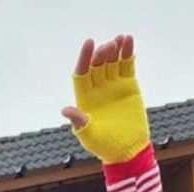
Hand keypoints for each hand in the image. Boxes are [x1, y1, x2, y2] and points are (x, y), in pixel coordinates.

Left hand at [61, 34, 148, 164]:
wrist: (128, 151)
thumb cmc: (105, 147)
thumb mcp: (89, 136)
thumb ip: (80, 122)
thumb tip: (65, 110)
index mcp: (85, 98)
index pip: (82, 73)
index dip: (84, 58)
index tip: (88, 43)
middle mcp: (97, 88)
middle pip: (97, 65)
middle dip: (101, 54)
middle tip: (108, 47)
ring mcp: (113, 85)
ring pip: (112, 61)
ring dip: (115, 49)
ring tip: (120, 39)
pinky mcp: (128, 85)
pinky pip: (127, 65)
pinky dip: (128, 53)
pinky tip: (128, 41)